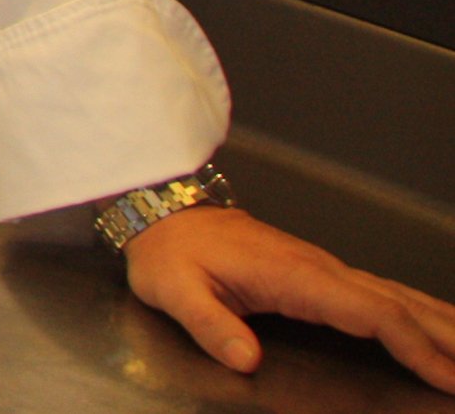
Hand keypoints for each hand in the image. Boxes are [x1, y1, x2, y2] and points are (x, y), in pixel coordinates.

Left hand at [124, 203, 454, 389]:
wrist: (161, 212)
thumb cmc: (169, 252)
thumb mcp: (174, 289)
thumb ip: (209, 324)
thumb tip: (246, 359)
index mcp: (294, 274)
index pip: (370, 312)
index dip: (413, 345)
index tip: (446, 375)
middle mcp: (319, 268)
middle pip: (400, 302)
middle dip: (447, 336)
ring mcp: (323, 268)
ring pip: (397, 296)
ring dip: (441, 322)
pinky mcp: (319, 274)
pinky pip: (381, 295)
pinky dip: (417, 312)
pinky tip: (435, 326)